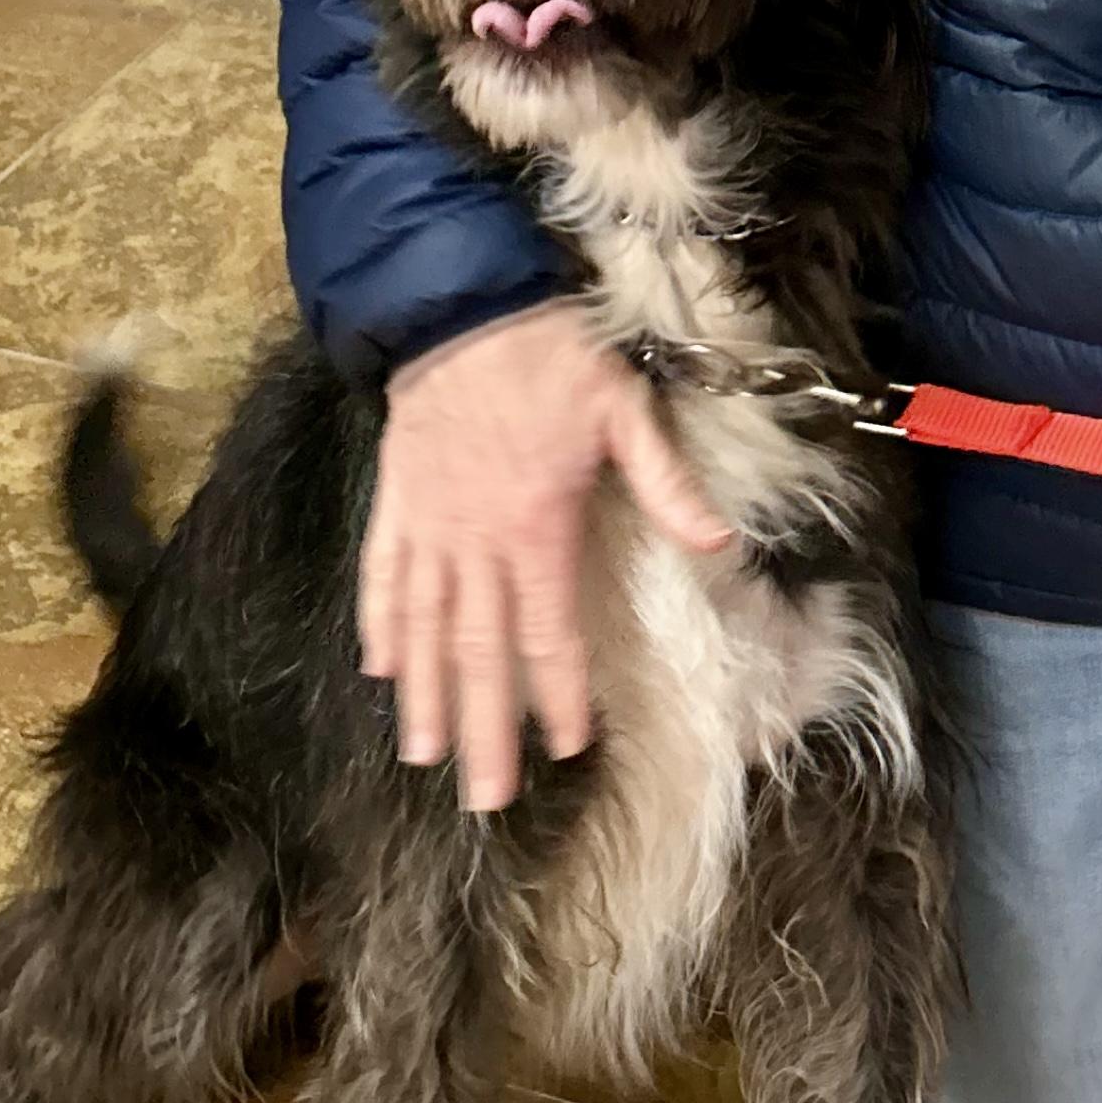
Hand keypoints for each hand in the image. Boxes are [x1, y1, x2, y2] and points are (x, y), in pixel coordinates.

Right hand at [359, 303, 730, 810]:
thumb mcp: (625, 409)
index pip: (549, 630)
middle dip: (484, 728)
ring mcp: (428, 527)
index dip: (559, 692)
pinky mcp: (395, 505)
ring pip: (424, 630)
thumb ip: (668, 483)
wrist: (458, 306)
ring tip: (425, 756)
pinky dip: (380, 626)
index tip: (567, 747)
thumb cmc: (550, 355)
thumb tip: (721, 542)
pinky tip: (380, 672)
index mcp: (537, 526)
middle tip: (486, 796)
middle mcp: (475, 541)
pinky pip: (382, 578)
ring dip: (425, 697)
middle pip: (480, 653)